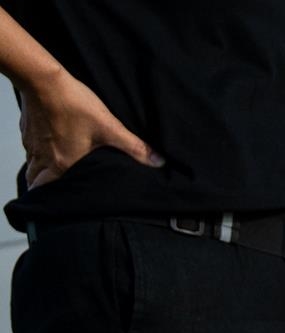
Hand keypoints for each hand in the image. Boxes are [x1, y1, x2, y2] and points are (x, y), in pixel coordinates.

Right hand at [19, 67, 157, 188]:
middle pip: (35, 181)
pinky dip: (37, 152)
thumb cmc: (74, 104)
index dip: (51, 200)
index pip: (47, 191)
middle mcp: (43, 157)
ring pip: (32, 165)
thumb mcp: (109, 127)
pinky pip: (30, 147)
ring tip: (53, 172)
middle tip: (55, 191)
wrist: (43, 79)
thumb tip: (158, 162)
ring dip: (39, 171)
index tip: (60, 204)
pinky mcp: (28, 128)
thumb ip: (134, 147)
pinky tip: (49, 147)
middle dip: (42, 188)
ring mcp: (32, 142)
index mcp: (61, 163)